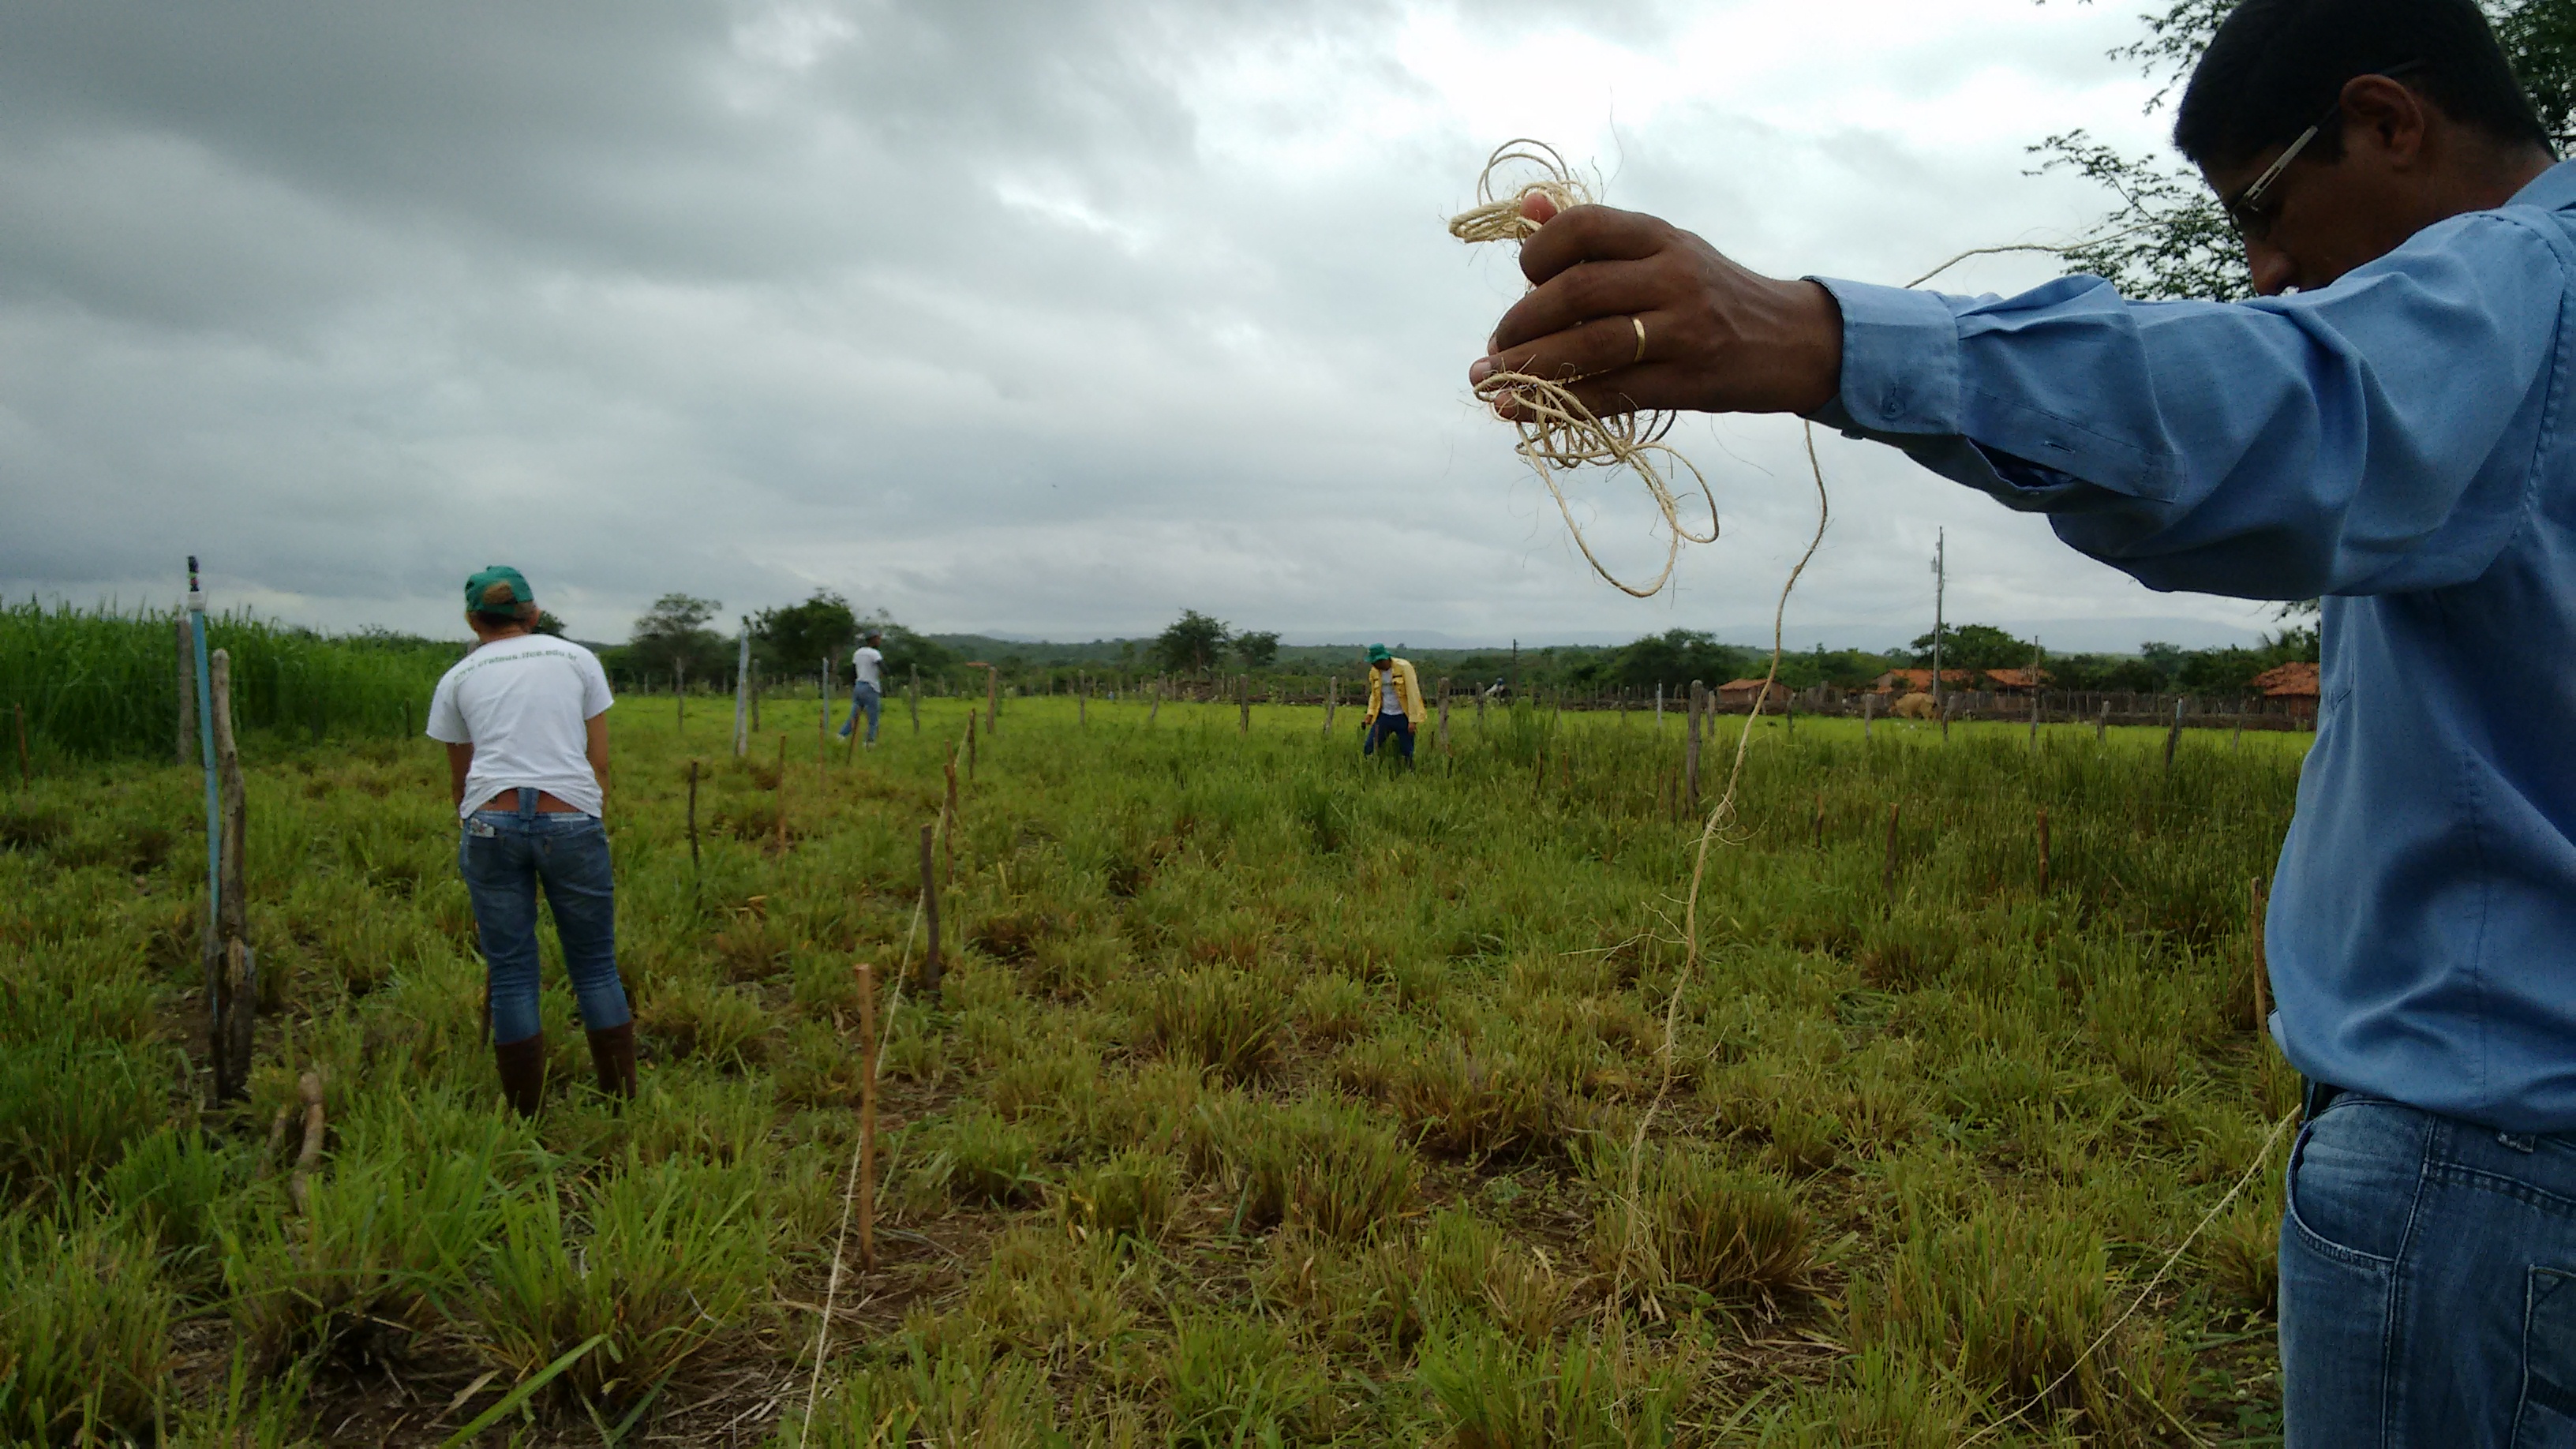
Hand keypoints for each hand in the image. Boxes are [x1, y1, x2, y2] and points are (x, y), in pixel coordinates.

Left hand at [1469, 193, 1843, 420]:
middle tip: (1494, 348)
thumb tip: (1528, 206)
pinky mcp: (1687, 381)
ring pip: (1589, 346)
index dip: (1538, 252)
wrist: (1790, 340)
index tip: (1523, 278)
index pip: (1584, 226)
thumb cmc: (1712, 292)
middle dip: (1520, 323)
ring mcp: (1684, 330)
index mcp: (1661, 236)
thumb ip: (1597, 234)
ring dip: (1527, 367)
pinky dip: (1558, 404)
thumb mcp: (1664, 248)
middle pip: (1577, 292)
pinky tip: (1519, 411)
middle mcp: (1673, 276)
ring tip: (1491, 382)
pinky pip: (1611, 393)